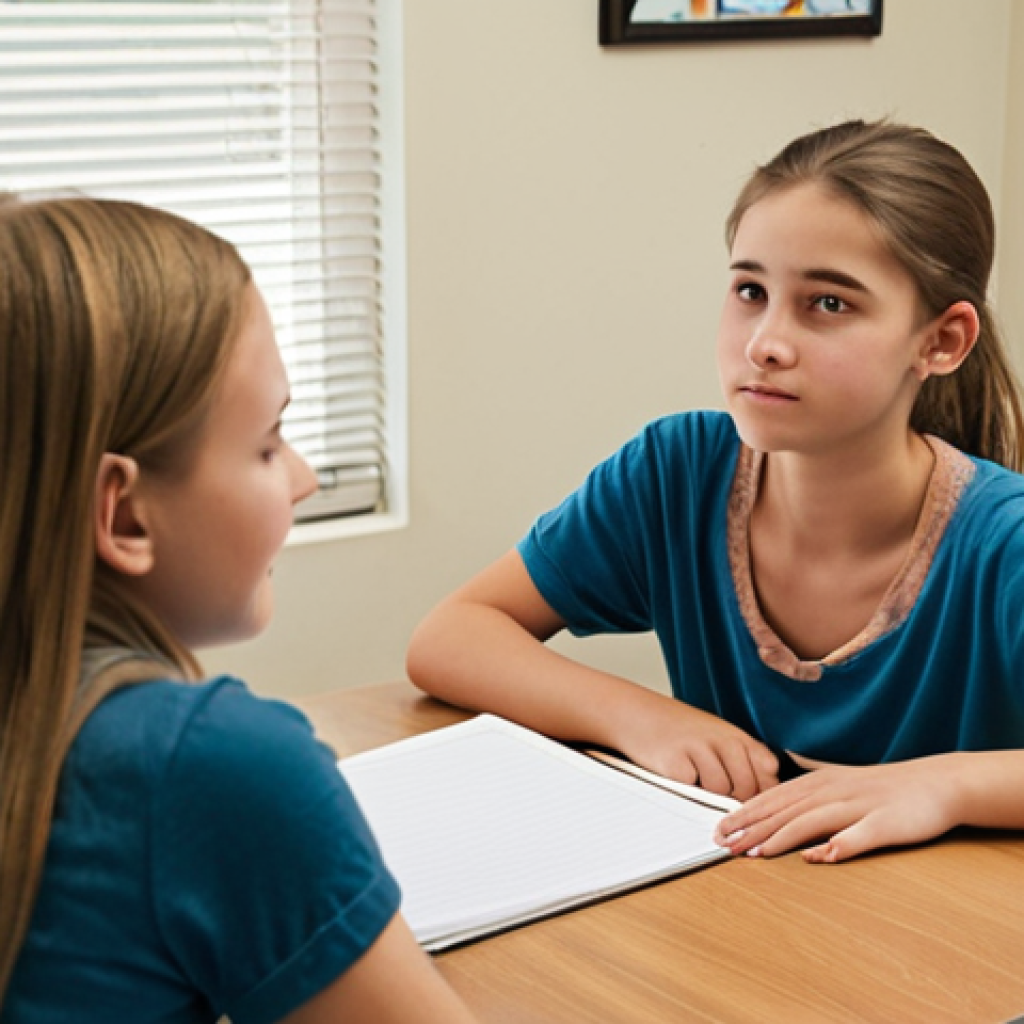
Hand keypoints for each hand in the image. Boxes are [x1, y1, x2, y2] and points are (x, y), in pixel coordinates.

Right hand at [619, 701, 778, 801]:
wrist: (637, 714)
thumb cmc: (679, 730)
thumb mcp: (718, 736)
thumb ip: (744, 760)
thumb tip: (767, 797)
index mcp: (737, 735)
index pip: (769, 770)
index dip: (762, 790)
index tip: (749, 797)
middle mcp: (722, 739)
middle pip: (747, 787)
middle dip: (735, 799)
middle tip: (716, 794)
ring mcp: (699, 750)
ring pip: (721, 791)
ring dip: (709, 794)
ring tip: (694, 778)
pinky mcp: (676, 764)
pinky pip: (694, 790)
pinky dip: (687, 789)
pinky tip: (678, 774)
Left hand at [712, 753, 961, 862]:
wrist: (938, 783)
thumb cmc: (887, 787)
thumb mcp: (842, 777)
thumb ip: (813, 781)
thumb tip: (785, 776)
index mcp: (821, 782)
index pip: (774, 798)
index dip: (745, 813)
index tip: (720, 829)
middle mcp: (834, 790)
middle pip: (785, 810)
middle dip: (751, 827)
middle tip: (722, 844)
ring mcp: (858, 806)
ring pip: (811, 821)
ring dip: (780, 838)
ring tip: (755, 853)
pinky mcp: (884, 823)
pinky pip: (857, 836)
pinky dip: (836, 846)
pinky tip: (816, 858)